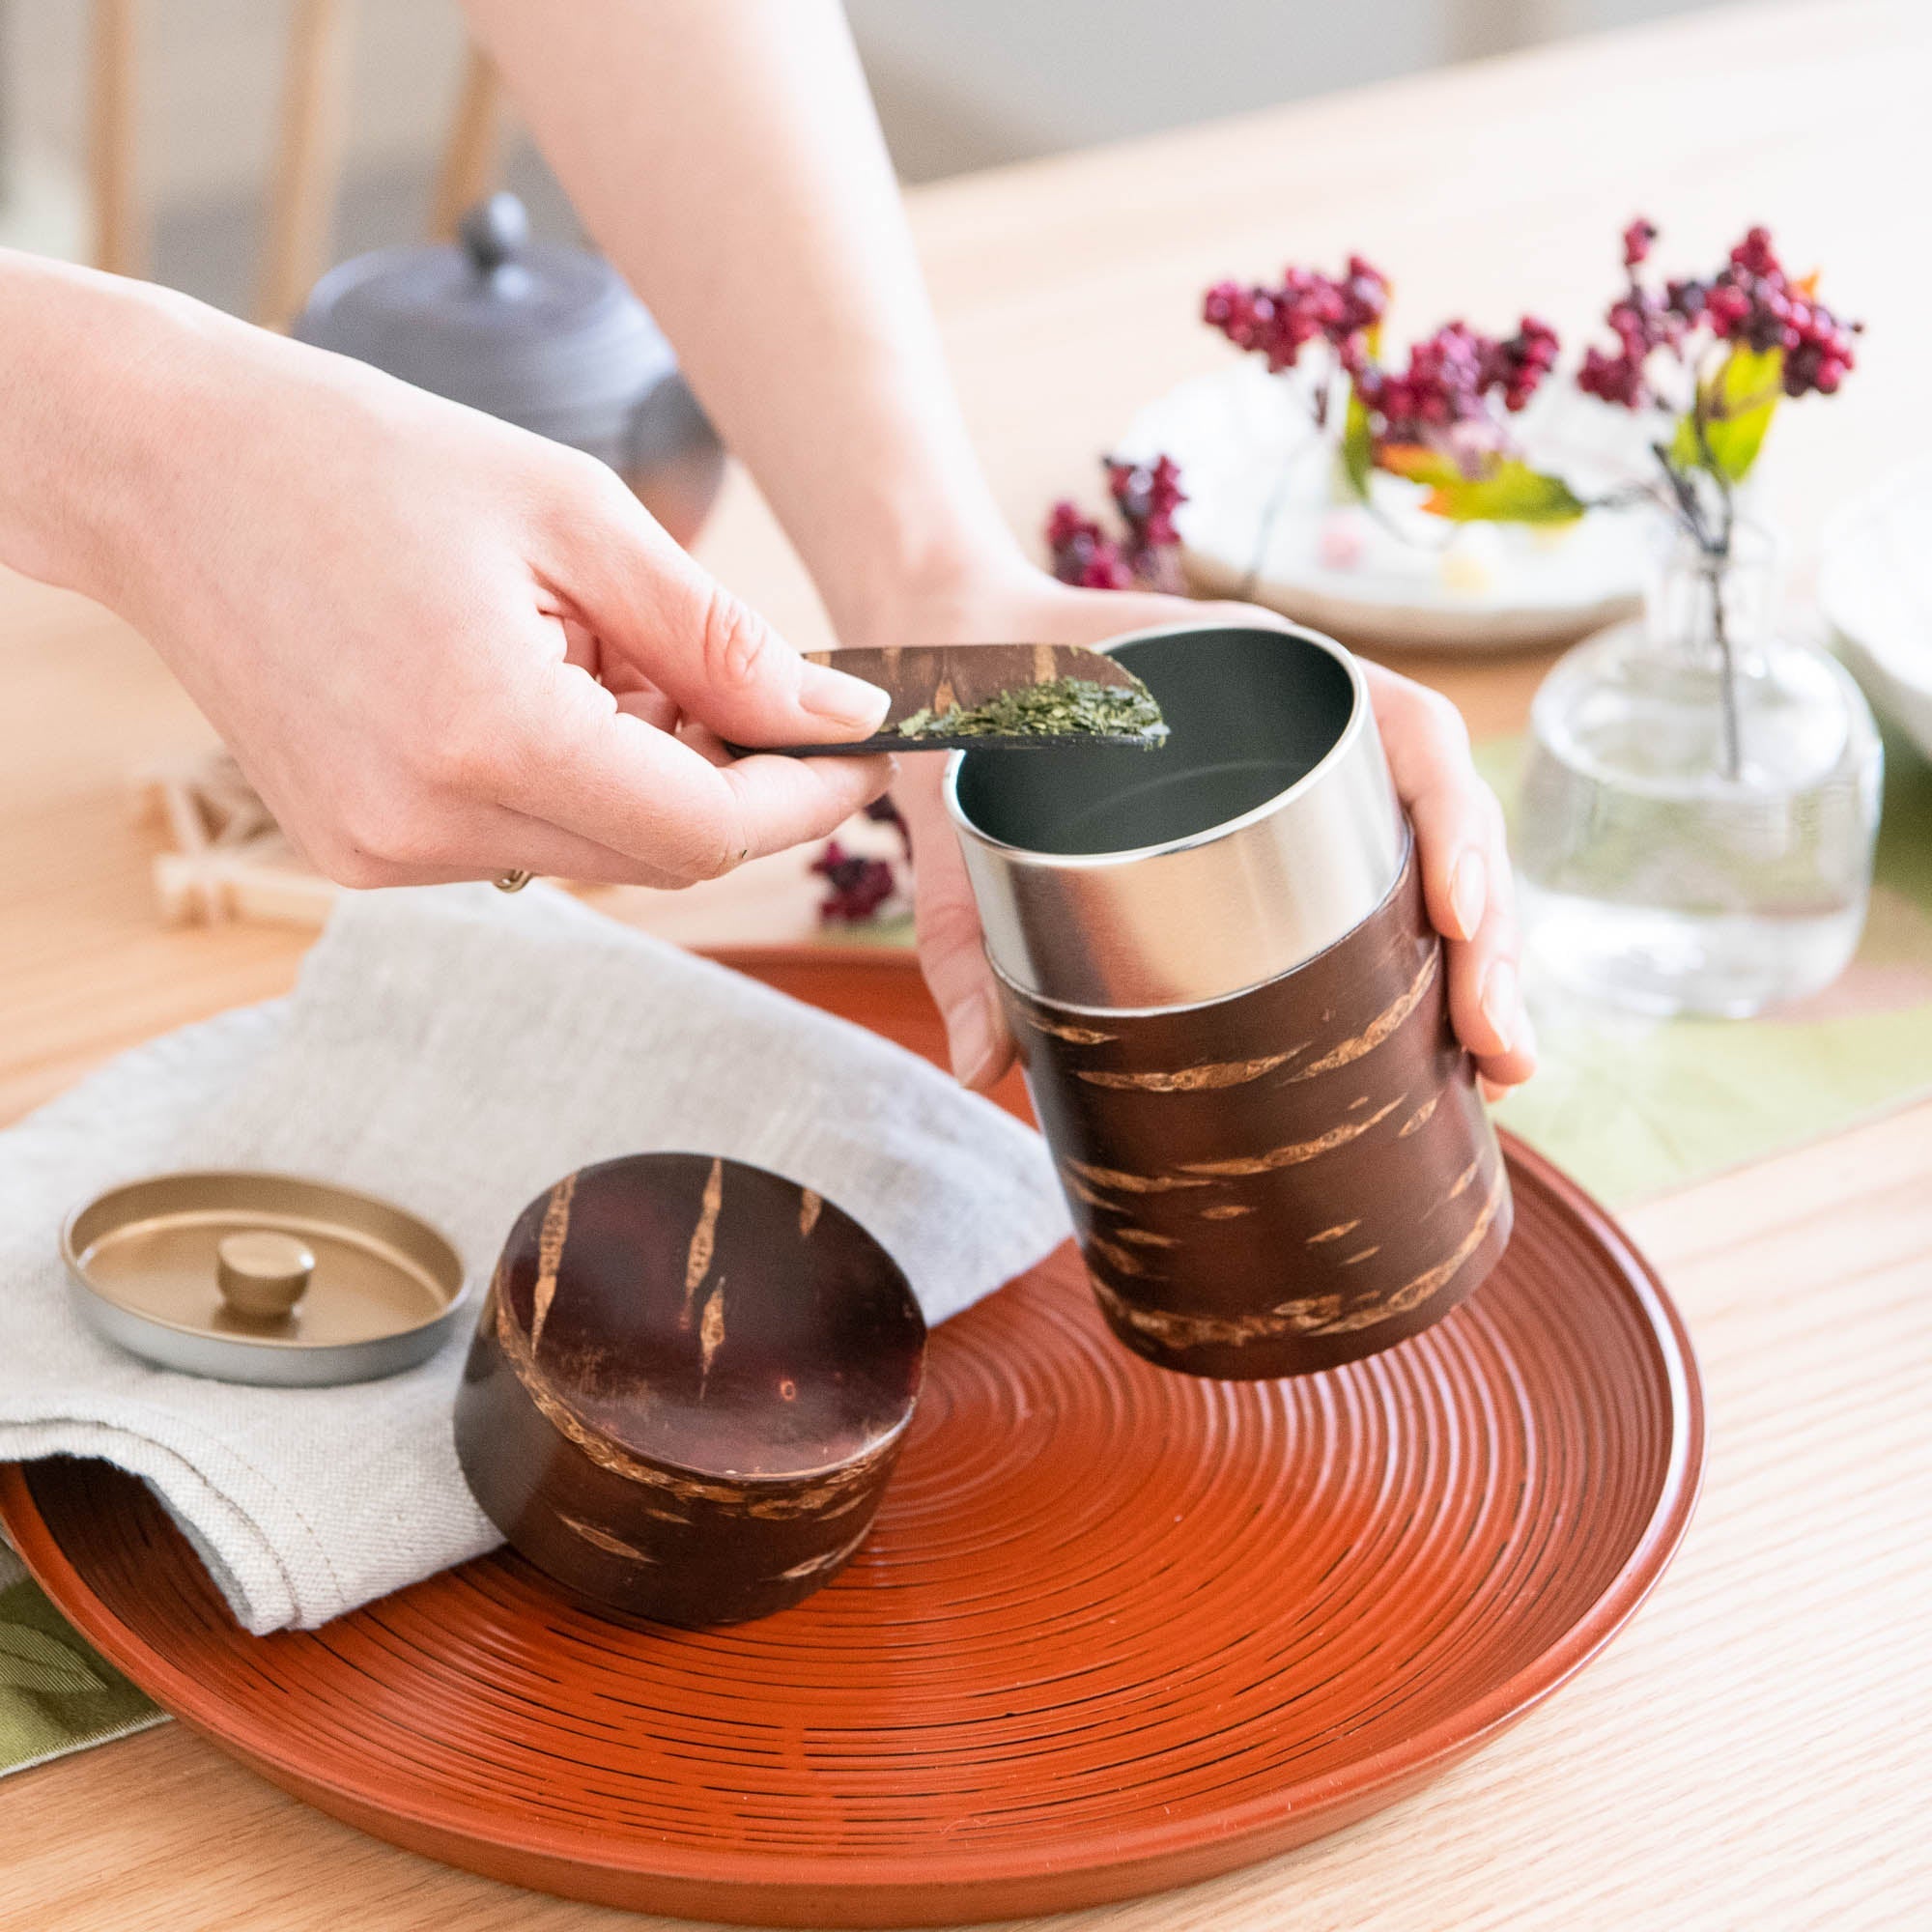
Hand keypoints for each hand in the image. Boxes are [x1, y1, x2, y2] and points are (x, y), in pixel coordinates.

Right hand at [61, 278, 895, 888]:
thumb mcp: (578, 519)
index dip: (802, 797)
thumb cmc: (366, 461)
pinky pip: (516, 841)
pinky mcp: (354, 854)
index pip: (707, 834)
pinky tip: (529, 685)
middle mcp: (426, 825)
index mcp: (488, 738)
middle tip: (716, 669)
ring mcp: (379, 854)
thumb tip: (839, 717)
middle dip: (724, 773)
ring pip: (593, 850)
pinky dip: (564, 779)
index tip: (858, 752)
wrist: (167, 471)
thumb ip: (722, 641)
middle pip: (659, 853)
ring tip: (589, 649)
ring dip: (640, 771)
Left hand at [877, 568, 1535, 1099]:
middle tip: (1500, 1050)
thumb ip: (960, 924)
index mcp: (1256, 671)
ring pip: (1425, 864)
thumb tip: (979, 1069)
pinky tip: (1439, 1047)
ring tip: (1496, 1071)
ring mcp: (1299, 779)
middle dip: (1490, 937)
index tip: (1459, 919)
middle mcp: (1301, 722)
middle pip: (1442, 819)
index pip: (1409, 732)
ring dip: (1476, 963)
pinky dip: (1413, 960)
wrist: (953, 646)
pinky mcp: (1278, 833)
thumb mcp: (959, 802)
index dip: (1456, 823)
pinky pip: (1371, 887)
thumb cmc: (972, 697)